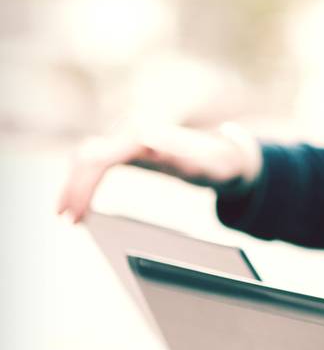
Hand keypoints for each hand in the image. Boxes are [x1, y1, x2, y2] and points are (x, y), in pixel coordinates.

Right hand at [56, 121, 262, 221]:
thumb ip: (183, 154)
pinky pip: (96, 156)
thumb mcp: (211, 162)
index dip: (82, 186)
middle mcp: (136, 129)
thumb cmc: (221, 161)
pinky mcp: (130, 142)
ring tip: (70, 214)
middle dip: (72, 188)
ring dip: (73, 183)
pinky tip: (80, 197)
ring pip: (87, 154)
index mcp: (149, 134)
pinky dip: (82, 177)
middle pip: (88, 155)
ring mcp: (131, 133)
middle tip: (68, 220)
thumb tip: (146, 141)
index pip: (101, 158)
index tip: (76, 214)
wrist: (229, 148)